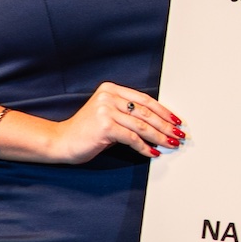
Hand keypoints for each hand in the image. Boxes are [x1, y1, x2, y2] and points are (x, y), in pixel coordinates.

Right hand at [42, 82, 182, 162]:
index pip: (145, 100)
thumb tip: (159, 124)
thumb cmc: (87, 131)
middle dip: (166, 126)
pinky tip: (153, 152)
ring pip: (142, 126)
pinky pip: (132, 138)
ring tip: (171, 144)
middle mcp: (109, 96)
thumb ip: (129, 114)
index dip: (164, 111)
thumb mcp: (109, 115)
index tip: (176, 121)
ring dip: (160, 137)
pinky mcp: (105, 126)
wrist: (61, 141)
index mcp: (111, 89)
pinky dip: (145, 147)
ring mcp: (106, 110)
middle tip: (179, 135)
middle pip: (146, 113)